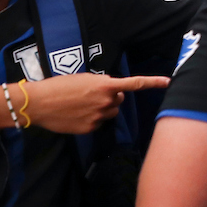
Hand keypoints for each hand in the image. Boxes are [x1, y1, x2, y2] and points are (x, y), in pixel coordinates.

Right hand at [26, 74, 169, 134]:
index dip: (153, 82)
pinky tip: (77, 114)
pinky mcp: (91, 128)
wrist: (38, 104)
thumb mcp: (83, 78)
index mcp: (105, 86)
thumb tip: (112, 87)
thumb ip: (102, 83)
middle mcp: (106, 102)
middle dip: (112, 97)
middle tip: (92, 94)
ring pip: (110, 112)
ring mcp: (99, 117)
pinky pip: (99, 123)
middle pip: (120, 100)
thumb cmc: (58, 86)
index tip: (168, 82)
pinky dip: (92, 118)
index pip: (134, 84)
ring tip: (82, 104)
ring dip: (103, 108)